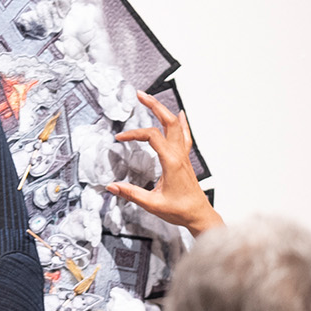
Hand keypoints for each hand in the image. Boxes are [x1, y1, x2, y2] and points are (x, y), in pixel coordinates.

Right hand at [107, 92, 222, 233]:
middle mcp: (179, 155)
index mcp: (171, 161)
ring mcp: (183, 156)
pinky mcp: (185, 159)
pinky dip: (180, 122)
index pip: (151, 136)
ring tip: (152, 100)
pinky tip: (180, 115)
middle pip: (168, 121)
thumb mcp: (152, 204)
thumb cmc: (180, 210)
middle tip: (139, 95)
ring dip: (164, 111)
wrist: (198, 215)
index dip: (134, 134)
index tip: (119, 139)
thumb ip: (131, 194)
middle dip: (154, 105)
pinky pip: (184, 135)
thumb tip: (112, 186)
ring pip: (176, 125)